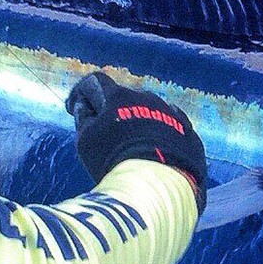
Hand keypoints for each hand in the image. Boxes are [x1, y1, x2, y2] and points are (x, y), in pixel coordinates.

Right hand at [67, 72, 206, 210]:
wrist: (159, 182)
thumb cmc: (113, 160)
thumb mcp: (86, 141)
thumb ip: (83, 119)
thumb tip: (85, 108)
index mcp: (118, 96)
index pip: (96, 81)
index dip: (82, 92)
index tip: (75, 107)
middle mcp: (146, 97)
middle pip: (124, 96)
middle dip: (112, 110)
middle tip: (105, 133)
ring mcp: (170, 111)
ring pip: (149, 109)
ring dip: (138, 121)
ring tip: (133, 146)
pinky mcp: (187, 129)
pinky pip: (170, 124)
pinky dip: (160, 133)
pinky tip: (157, 149)